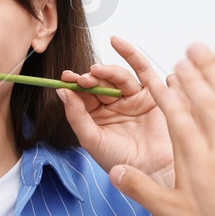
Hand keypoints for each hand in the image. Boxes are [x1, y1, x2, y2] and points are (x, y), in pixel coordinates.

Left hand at [57, 35, 173, 186]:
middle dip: (90, 78)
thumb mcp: (92, 140)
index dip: (74, 85)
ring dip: (106, 71)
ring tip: (95, 72)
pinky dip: (131, 55)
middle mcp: (114, 105)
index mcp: (97, 116)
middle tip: (82, 78)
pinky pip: (141, 71)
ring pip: (117, 77)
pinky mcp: (152, 94)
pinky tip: (117, 42)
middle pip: (100, 83)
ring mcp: (132, 99)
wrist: (151, 173)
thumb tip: (62, 92)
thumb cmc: (121, 162)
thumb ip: (76, 116)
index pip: (83, 95)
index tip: (65, 79)